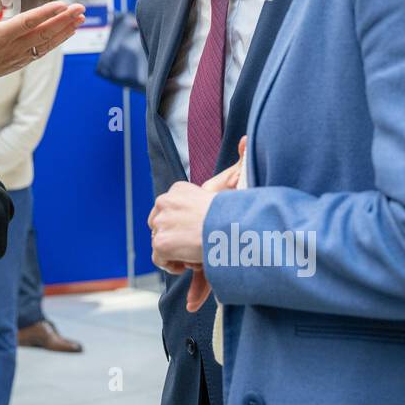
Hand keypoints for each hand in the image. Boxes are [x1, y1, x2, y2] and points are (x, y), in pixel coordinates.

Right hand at [0, 0, 85, 92]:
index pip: (28, 22)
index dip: (46, 13)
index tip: (63, 4)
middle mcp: (13, 48)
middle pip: (44, 33)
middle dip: (64, 20)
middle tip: (81, 8)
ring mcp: (18, 56)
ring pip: (47, 43)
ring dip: (65, 30)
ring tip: (80, 19)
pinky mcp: (20, 61)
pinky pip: (43, 50)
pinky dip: (57, 41)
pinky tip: (66, 33)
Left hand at [149, 138, 245, 310]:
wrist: (231, 231)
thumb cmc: (235, 213)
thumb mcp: (234, 185)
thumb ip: (238, 164)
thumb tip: (246, 140)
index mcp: (178, 190)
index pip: (170, 210)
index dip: (184, 225)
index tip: (200, 232)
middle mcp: (165, 202)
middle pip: (162, 226)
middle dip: (177, 238)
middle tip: (199, 245)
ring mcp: (161, 222)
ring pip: (160, 242)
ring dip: (177, 252)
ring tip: (198, 252)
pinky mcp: (161, 242)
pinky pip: (158, 258)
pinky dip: (171, 264)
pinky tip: (190, 261)